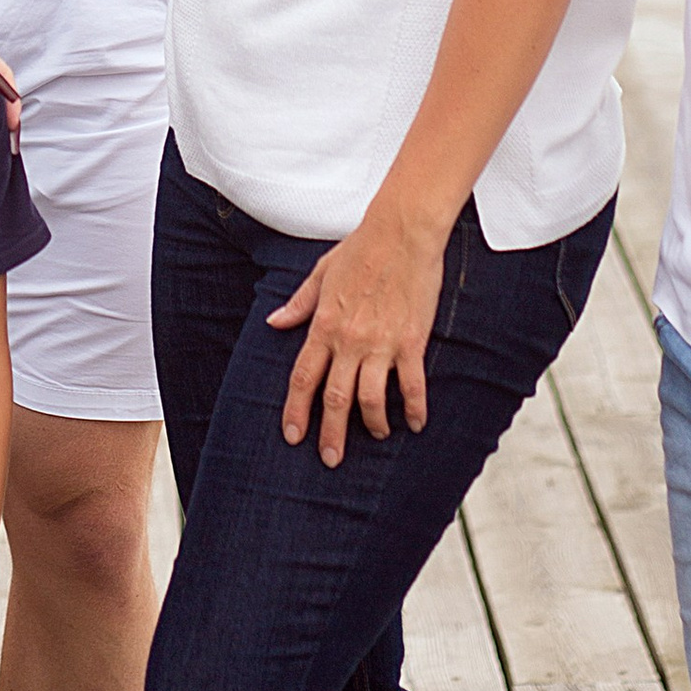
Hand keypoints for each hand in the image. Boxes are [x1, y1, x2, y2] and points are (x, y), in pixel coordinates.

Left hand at [267, 213, 443, 467]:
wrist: (401, 232)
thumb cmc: (360, 249)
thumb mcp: (320, 273)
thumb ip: (299, 303)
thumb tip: (275, 322)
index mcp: (323, 325)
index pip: (302, 377)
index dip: (295, 410)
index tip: (293, 435)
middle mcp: (349, 340)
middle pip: (334, 398)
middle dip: (331, 433)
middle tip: (330, 458)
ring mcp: (381, 343)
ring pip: (371, 399)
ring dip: (372, 424)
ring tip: (375, 435)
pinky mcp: (411, 341)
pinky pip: (412, 385)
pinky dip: (414, 409)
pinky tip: (415, 423)